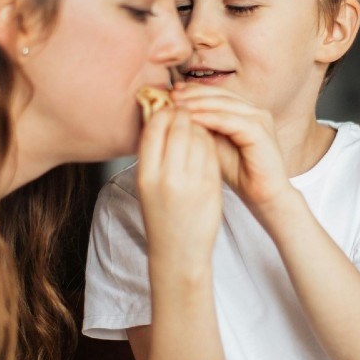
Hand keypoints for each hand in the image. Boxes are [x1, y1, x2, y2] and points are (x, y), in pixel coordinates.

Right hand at [135, 107, 222, 264]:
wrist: (179, 251)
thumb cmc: (162, 215)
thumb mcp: (147, 185)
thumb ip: (154, 154)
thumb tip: (161, 116)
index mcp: (146, 175)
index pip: (155, 128)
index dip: (164, 112)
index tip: (169, 108)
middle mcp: (168, 177)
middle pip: (179, 127)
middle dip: (184, 114)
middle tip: (187, 110)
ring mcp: (192, 182)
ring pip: (199, 136)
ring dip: (200, 125)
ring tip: (197, 126)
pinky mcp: (211, 187)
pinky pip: (212, 152)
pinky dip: (210, 141)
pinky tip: (207, 142)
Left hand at [170, 84, 291, 210]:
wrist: (263, 196)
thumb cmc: (240, 174)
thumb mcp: (215, 146)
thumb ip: (202, 128)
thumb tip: (176, 114)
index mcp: (245, 112)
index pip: (217, 94)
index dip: (193, 91)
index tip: (170, 92)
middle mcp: (254, 111)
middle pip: (220, 94)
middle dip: (194, 93)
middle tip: (171, 95)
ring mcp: (260, 119)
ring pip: (224, 104)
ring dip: (199, 103)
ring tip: (177, 105)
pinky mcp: (260, 132)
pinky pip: (231, 120)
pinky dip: (210, 118)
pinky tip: (192, 119)